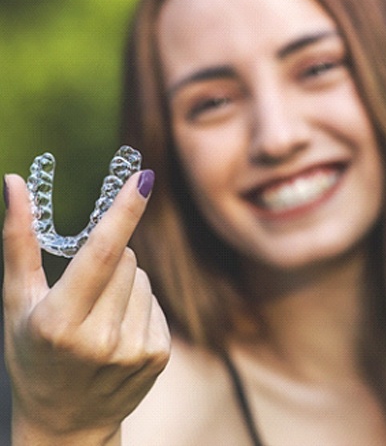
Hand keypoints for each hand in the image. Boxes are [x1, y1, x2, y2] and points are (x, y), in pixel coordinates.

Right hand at [3, 171, 169, 444]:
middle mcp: (101, 339)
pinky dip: (139, 306)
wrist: (65, 423)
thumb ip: (18, 241)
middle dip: (109, 258)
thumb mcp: (16, 302)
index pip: (100, 252)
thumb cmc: (32, 354)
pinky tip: (118, 332)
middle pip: (126, 258)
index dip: (123, 211)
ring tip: (99, 316)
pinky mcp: (157, 355)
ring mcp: (133, 350)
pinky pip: (155, 301)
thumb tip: (15, 183)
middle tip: (84, 291)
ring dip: (124, 283)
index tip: (144, 177)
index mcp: (60, 322)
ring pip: (142, 277)